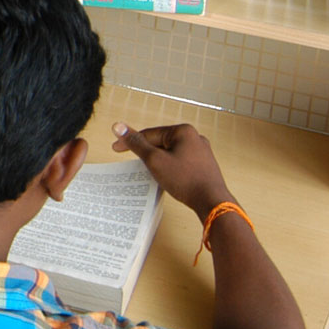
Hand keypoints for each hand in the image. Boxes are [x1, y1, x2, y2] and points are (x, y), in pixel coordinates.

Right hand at [112, 122, 231, 217]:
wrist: (212, 201)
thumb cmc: (186, 180)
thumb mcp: (155, 160)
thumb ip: (136, 144)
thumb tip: (119, 127)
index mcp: (183, 131)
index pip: (150, 133)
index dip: (131, 141)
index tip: (116, 148)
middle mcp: (195, 137)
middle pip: (161, 141)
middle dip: (146, 151)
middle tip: (132, 162)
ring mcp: (201, 151)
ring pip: (171, 151)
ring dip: (158, 159)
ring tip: (149, 170)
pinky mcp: (204, 164)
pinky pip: (180, 160)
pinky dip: (169, 166)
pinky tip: (165, 176)